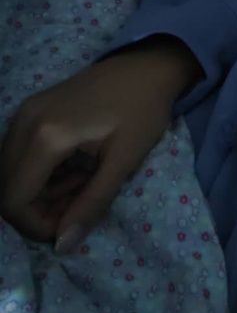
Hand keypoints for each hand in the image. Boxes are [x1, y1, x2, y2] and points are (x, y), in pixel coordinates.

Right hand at [0, 36, 202, 253]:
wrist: (147, 65)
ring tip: (83, 184)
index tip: (72, 224)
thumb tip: (62, 247)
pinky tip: (74, 168)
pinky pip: (19, 154)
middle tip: (80, 204)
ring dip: (39, 192)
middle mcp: (25, 122)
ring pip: (10, 173)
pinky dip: (40, 173)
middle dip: (37, 209)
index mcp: (47, 136)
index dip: (36, 225)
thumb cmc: (143, 110)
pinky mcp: (30, 109)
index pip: (13, 200)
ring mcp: (24, 112)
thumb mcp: (124, 162)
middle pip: (6, 188)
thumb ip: (92, 204)